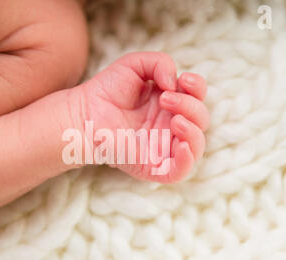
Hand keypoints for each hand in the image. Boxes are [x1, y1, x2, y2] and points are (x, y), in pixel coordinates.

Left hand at [79, 52, 208, 182]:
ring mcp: (163, 147)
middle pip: (200, 119)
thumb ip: (160, 62)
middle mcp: (169, 125)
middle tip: (164, 98)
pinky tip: (181, 145)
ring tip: (174, 119)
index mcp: (169, 104)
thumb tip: (175, 83)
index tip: (182, 79)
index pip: (197, 97)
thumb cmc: (107, 90)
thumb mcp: (134, 65)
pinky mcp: (153, 166)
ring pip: (196, 146)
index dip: (197, 87)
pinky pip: (180, 171)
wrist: (85, 113)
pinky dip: (187, 160)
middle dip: (189, 105)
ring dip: (193, 130)